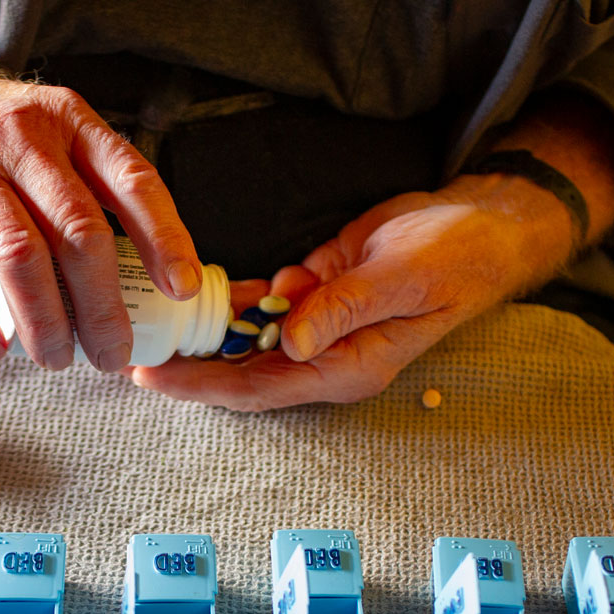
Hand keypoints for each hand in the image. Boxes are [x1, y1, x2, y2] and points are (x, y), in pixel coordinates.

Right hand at [0, 67, 202, 370]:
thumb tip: (145, 271)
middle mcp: (22, 138)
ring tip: (57, 359)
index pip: (132, 180)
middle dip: (103, 306)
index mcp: (69, 121)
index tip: (181, 289)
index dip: (164, 238)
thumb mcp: (48, 132)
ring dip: (46, 321)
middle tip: (113, 355)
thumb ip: (90, 184)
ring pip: (20, 256)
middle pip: (79, 231)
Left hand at [127, 179, 576, 409]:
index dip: (204, 386)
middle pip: (241, 373)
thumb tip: (289, 343)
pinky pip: (263, 304)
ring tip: (145, 323)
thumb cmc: (457, 256)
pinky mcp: (317, 293)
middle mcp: (328, 355)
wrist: (482, 225)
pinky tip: (194, 291)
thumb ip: (343, 309)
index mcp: (348, 366)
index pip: (261, 388)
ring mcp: (320, 326)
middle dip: (187, 367)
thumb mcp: (402, 278)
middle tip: (130, 352)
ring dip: (201, 333)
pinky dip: (232, 298)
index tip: (155, 376)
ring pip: (246, 339)